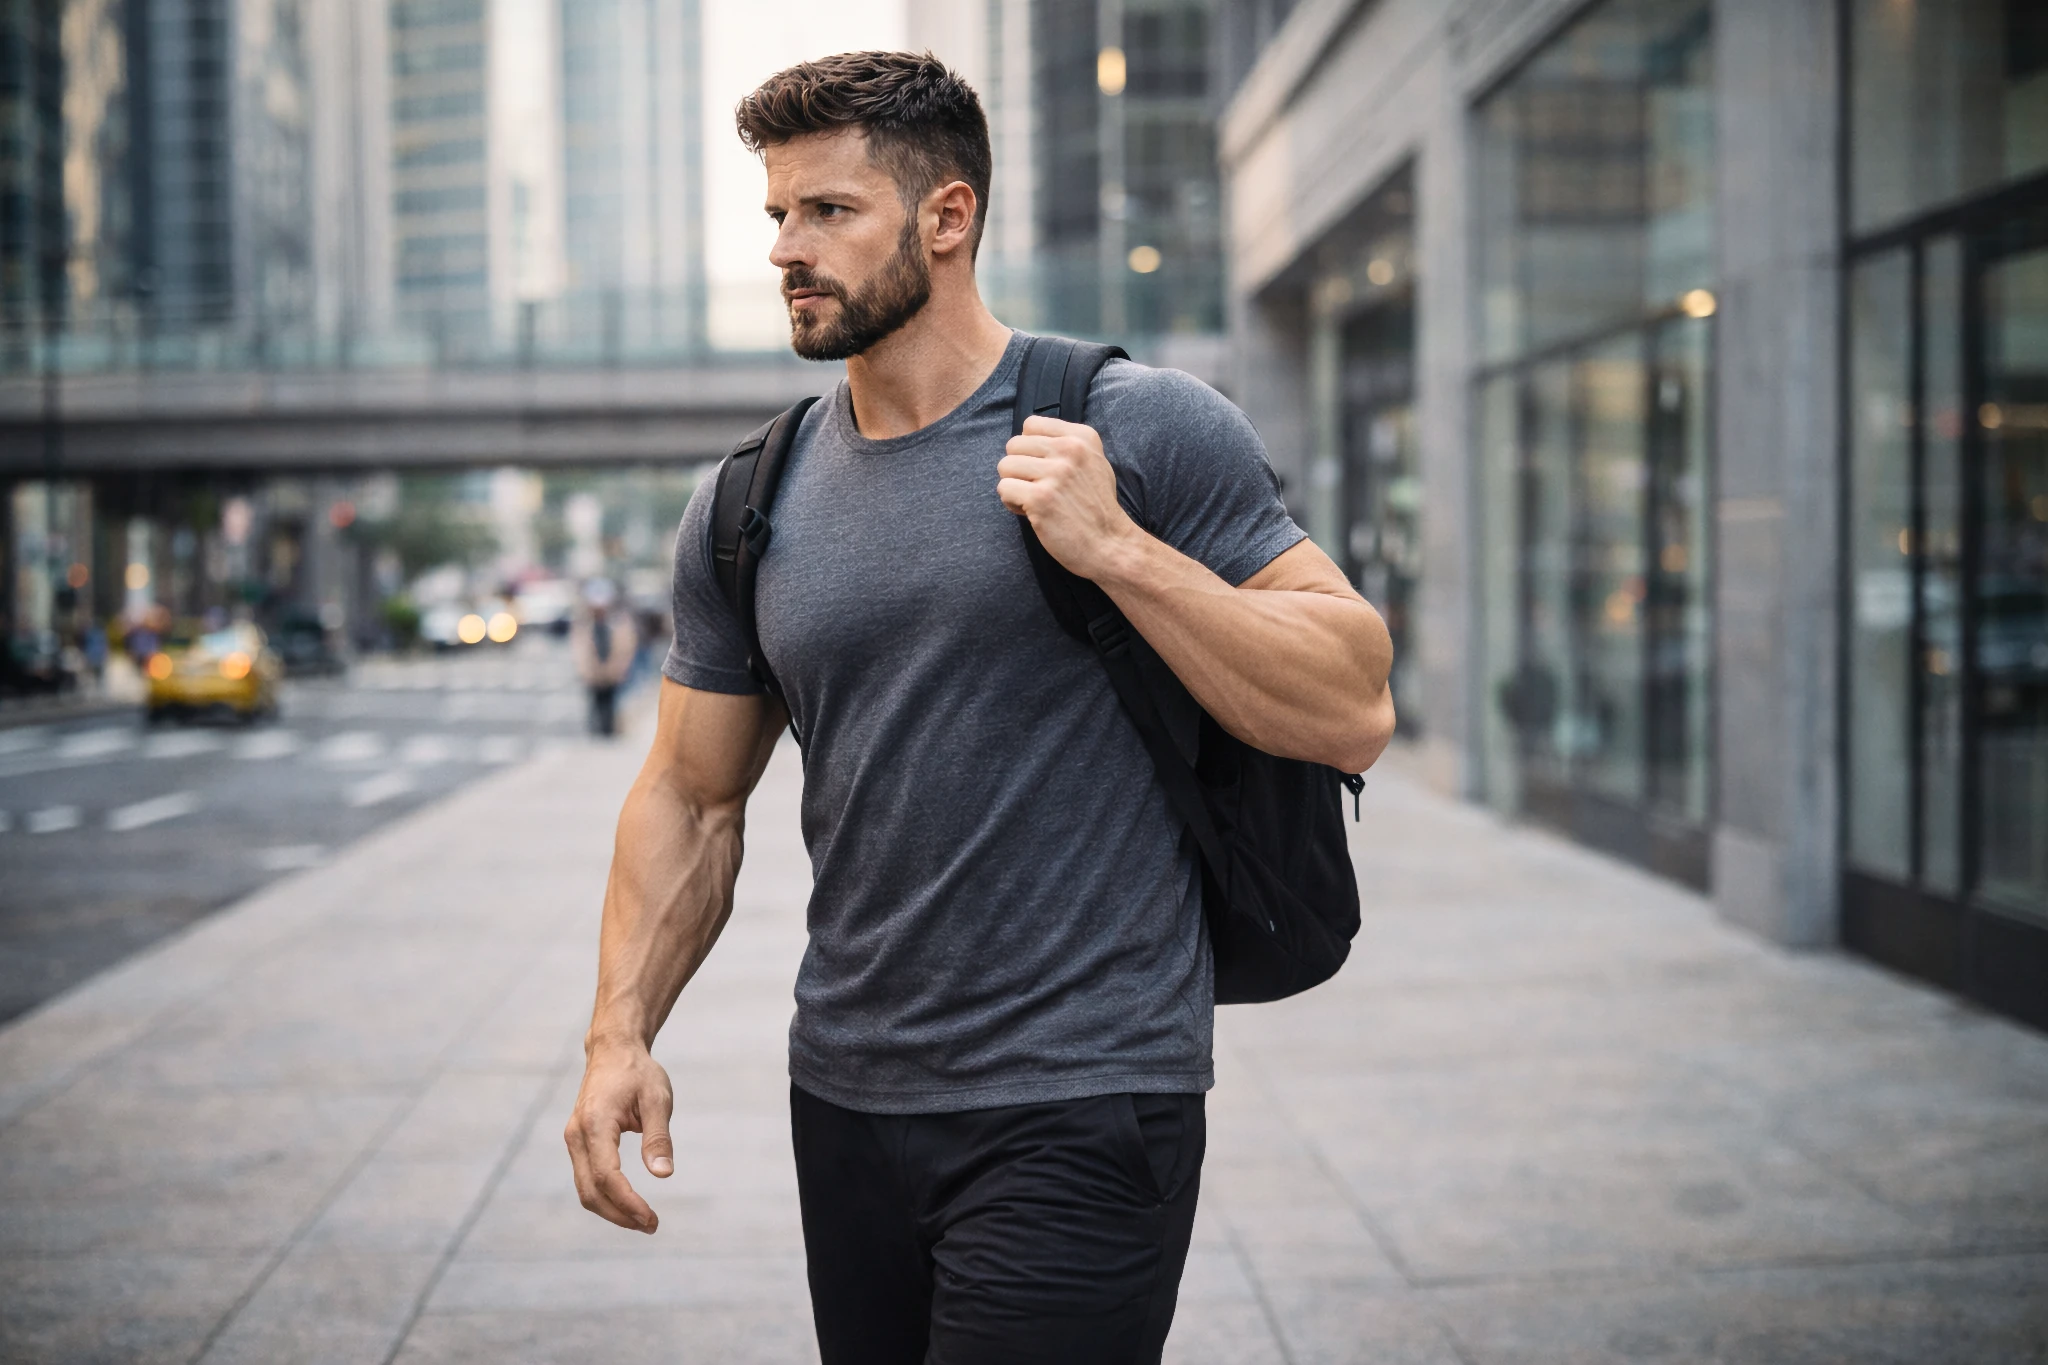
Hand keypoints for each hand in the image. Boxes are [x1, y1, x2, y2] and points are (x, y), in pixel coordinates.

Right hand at [564, 1039, 673, 1233]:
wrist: (613, 1050)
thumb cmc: (638, 1072)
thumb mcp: (657, 1099)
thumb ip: (658, 1137)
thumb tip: (663, 1175)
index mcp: (595, 1123)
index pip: (606, 1176)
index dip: (627, 1202)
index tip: (651, 1218)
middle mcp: (577, 1135)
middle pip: (590, 1191)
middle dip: (620, 1214)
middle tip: (652, 1226)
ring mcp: (574, 1140)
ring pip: (585, 1189)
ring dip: (612, 1210)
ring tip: (644, 1221)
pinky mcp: (578, 1143)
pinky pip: (586, 1178)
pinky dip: (606, 1197)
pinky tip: (629, 1204)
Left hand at [998, 416, 1140, 581]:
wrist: (1110, 544)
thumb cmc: (1098, 508)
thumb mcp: (1095, 462)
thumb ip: (1067, 444)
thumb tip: (1030, 437)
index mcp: (1082, 437)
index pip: (1031, 424)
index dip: (1030, 449)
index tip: (1043, 468)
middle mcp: (1070, 450)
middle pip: (1013, 445)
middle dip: (1019, 468)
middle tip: (1037, 487)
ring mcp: (1055, 473)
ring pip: (1005, 466)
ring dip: (1014, 486)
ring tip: (1035, 500)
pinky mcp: (1040, 498)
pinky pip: (1004, 489)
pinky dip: (1012, 503)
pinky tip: (1031, 513)